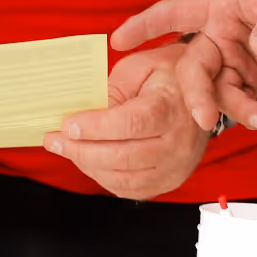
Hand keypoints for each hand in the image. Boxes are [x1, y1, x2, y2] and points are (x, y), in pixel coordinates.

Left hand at [44, 44, 218, 199]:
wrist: (201, 92)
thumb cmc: (166, 75)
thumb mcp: (138, 67)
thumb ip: (112, 90)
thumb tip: (85, 115)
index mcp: (171, 108)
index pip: (130, 124)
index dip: (95, 127)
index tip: (67, 125)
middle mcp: (178, 143)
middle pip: (124, 156)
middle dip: (82, 150)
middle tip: (54, 140)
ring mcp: (176, 166)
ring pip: (125, 178)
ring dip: (89, 166)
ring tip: (66, 150)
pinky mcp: (170, 180)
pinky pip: (132, 189)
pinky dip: (105, 179)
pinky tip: (87, 162)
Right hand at [110, 0, 256, 102]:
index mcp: (218, 4)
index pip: (173, 12)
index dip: (145, 26)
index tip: (117, 42)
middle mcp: (217, 33)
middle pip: (192, 64)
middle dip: (194, 92)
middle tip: (204, 116)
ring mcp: (231, 58)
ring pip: (213, 88)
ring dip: (224, 107)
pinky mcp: (249, 79)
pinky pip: (239, 100)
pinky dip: (249, 113)